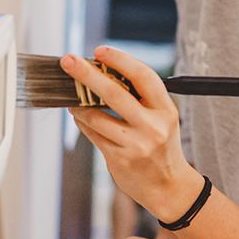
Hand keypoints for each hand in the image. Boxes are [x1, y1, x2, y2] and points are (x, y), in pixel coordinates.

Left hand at [62, 45, 204, 224]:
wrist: (169, 187)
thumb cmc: (162, 146)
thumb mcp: (163, 118)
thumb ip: (140, 98)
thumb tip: (104, 72)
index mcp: (166, 109)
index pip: (143, 76)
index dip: (120, 60)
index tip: (100, 51)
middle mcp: (152, 126)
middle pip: (115, 93)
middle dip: (87, 74)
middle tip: (69, 61)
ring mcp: (135, 144)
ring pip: (96, 116)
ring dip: (78, 103)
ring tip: (70, 95)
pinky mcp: (119, 159)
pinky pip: (92, 134)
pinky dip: (82, 121)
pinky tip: (79, 115)